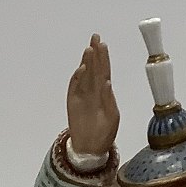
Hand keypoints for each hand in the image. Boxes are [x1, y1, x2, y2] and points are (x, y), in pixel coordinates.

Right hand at [67, 34, 119, 157]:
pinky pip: (74, 86)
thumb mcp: (112, 118)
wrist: (90, 149)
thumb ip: (109, 100)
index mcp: (105, 93)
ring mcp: (82, 95)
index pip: (104, 71)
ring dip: (86, 62)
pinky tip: (82, 68)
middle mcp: (93, 90)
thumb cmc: (104, 134)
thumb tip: (107, 83)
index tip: (102, 44)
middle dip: (95, 53)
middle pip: (94, 68)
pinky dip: (77, 77)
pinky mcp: (73, 101)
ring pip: (84, 75)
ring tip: (88, 50)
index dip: (104, 57)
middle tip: (95, 37)